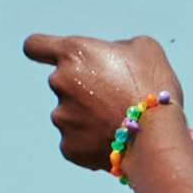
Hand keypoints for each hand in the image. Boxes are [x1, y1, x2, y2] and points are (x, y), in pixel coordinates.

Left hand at [18, 27, 181, 171]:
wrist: (157, 137)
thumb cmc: (153, 87)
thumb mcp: (145, 49)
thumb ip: (119, 47)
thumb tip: (113, 56)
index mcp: (74, 53)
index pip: (35, 46)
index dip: (42, 51)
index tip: (49, 57)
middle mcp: (59, 82)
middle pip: (62, 83)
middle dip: (83, 89)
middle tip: (115, 98)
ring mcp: (61, 117)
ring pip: (70, 114)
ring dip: (89, 117)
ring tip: (119, 124)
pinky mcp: (68, 147)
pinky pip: (77, 142)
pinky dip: (92, 143)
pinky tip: (115, 143)